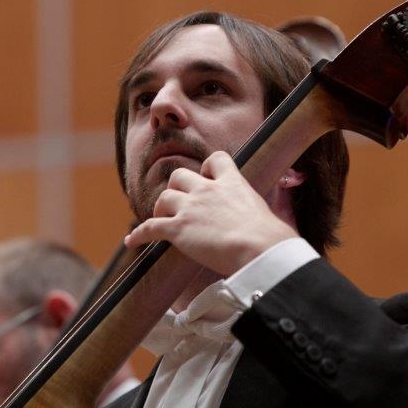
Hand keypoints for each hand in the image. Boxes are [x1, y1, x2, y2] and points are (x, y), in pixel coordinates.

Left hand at [124, 151, 296, 275]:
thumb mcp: (266, 214)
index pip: (215, 159)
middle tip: (180, 204)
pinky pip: (150, 227)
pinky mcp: (178, 229)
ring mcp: (191, 208)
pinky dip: (139, 234)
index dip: (206, 168)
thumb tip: (276, 237)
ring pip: (164, 197)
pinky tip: (132, 240)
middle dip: (177, 188)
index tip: (205, 178)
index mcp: (232, 182)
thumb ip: (257, 215)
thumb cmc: (271, 238)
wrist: (260, 248)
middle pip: (180, 175)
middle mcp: (208, 190)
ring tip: (162, 221)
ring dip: (160, 209)